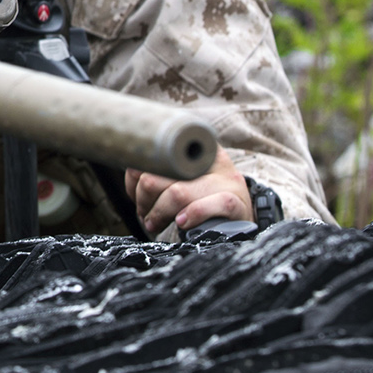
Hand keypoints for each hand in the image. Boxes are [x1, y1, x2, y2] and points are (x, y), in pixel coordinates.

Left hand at [125, 148, 251, 235]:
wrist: (240, 220)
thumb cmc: (203, 200)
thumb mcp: (183, 180)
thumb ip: (159, 175)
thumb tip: (133, 175)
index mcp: (195, 149)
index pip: (156, 154)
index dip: (137, 177)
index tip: (136, 195)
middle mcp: (212, 160)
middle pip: (163, 174)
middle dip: (145, 199)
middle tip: (144, 214)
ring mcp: (227, 181)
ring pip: (179, 193)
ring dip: (159, 213)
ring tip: (154, 224)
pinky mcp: (237, 203)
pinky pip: (208, 206)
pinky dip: (192, 215)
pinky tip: (182, 223)